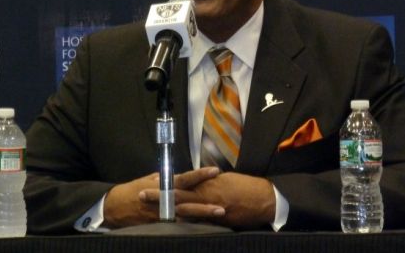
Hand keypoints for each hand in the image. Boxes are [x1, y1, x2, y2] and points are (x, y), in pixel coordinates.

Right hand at [104, 167, 221, 227]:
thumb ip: (167, 178)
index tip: (215, 171)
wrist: (116, 206)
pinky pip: (177, 226)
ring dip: (201, 217)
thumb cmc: (134, 190)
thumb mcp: (150, 178)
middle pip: (188, 201)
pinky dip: (190, 226)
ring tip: (218, 216)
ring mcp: (162, 214)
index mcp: (163, 184)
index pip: (185, 179)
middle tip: (222, 205)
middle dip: (205, 204)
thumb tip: (180, 175)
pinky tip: (203, 228)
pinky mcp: (158, 225)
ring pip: (185, 216)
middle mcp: (165, 200)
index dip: (200, 175)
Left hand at [141, 171, 275, 227]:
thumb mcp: (225, 180)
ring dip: (165, 207)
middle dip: (159, 194)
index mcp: (207, 181)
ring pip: (183, 207)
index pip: (182, 181)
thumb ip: (209, 182)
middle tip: (141, 193)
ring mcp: (210, 206)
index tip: (152, 180)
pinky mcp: (217, 218)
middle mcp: (206, 192)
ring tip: (150, 208)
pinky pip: (198, 219)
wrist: (264, 198)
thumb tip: (199, 182)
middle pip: (177, 193)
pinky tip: (171, 224)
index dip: (166, 181)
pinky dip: (184, 221)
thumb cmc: (246, 187)